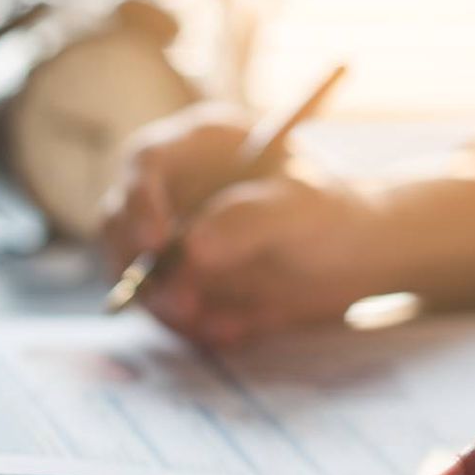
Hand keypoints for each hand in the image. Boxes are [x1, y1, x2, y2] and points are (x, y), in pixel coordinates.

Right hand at [98, 103, 392, 347]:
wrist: (354, 259)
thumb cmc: (332, 214)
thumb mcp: (303, 210)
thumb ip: (249, 220)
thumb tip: (191, 248)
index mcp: (199, 145)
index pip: (145, 161)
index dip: (140, 202)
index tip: (157, 246)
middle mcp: (173, 186)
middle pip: (119, 220)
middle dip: (142, 269)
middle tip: (184, 305)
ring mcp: (169, 234)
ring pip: (135, 272)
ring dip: (167, 306)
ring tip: (224, 325)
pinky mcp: (177, 278)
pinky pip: (163, 306)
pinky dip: (191, 326)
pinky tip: (236, 329)